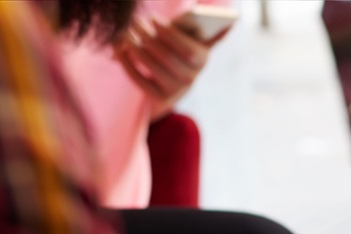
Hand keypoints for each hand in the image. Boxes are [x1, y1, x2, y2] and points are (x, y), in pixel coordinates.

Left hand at [114, 15, 229, 119]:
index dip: (169, 33)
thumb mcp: (197, 45)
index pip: (187, 48)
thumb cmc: (183, 55)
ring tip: (124, 33)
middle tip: (134, 21)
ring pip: (151, 66)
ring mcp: (174, 90)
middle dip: (147, 36)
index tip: (152, 18)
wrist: (173, 87)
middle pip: (166, 56)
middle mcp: (191, 78)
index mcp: (203, 61)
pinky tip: (118, 48)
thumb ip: (211, 33)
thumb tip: (232, 22)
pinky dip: (126, 62)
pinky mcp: (158, 97)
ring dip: (134, 47)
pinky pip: (138, 78)